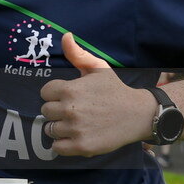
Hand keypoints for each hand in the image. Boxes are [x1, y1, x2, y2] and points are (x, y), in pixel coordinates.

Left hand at [39, 33, 155, 156]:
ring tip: (76, 123)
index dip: (55, 94)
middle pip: (45, 111)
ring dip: (60, 128)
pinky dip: (62, 145)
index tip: (69, 96)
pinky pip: (57, 148)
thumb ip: (77, 54)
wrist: (138, 114)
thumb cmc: (115, 90)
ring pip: (50, 130)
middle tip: (74, 111)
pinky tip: (75, 136)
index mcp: (69, 89)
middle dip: (57, 111)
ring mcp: (75, 128)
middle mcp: (70, 109)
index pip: (44, 93)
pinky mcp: (82, 146)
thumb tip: (65, 36)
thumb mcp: (98, 68)